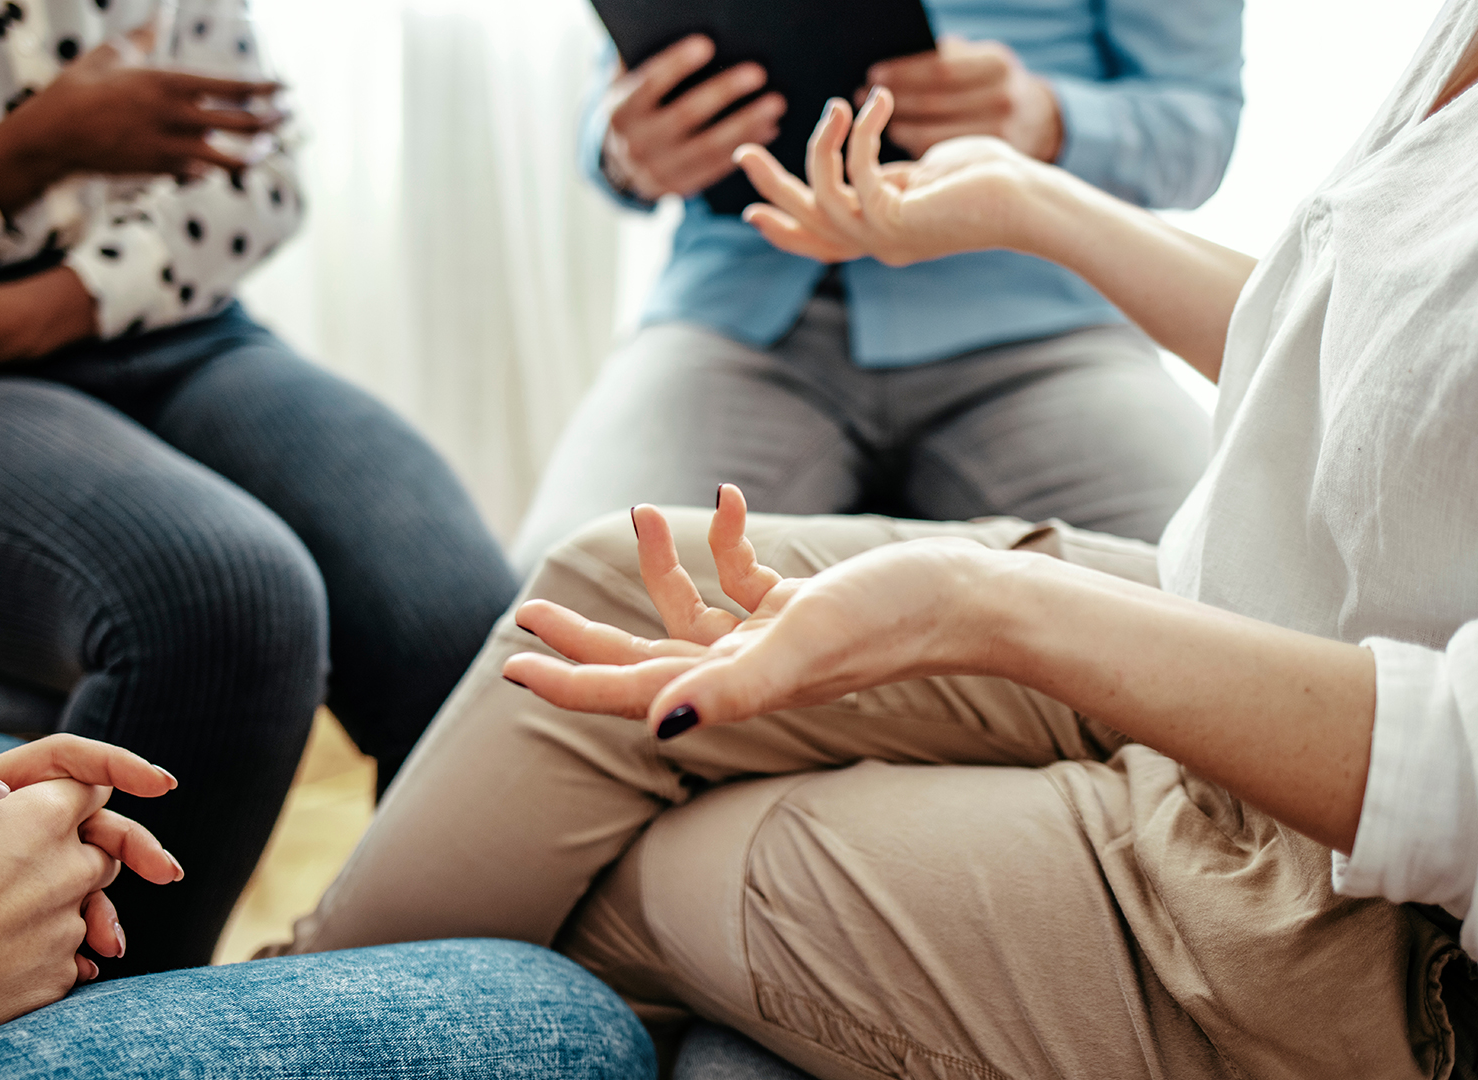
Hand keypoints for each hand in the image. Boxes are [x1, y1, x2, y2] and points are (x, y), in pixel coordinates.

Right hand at [0, 28, 281, 217]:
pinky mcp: (160, 171)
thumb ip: (143, 38)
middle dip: (273, 119)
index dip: (265, 88)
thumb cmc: (79, 90)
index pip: (232, 86)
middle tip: (289, 114)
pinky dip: (214, 167)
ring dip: (255, 153)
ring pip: (230, 156)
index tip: (286, 87)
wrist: (52, 137)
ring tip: (269, 146)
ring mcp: (170, 148)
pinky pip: (201, 171)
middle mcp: (174, 116)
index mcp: (167, 82)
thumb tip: (159, 13)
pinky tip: (223, 162)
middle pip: (242, 122)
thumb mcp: (111, 56)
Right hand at [0, 776, 167, 1030]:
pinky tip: (1, 958)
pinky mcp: (58, 975)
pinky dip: (45, 953)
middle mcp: (71, 866)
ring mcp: (69, 925)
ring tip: (2, 918)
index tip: (74, 805)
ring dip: (61, 904)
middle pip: (100, 848)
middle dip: (76, 851)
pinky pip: (66, 957)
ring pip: (86, 905)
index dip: (77, 793)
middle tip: (30, 866)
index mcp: (45, 814)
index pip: (91, 786)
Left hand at [504, 484, 1009, 737]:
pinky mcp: (799, 611)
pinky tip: (727, 500)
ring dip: (658, 568)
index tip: (513, 661)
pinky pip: (742, 581)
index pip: (632, 689)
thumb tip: (656, 724)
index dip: (570, 680)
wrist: (964, 598)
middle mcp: (745, 672)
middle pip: (643, 659)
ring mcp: (771, 643)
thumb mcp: (804, 641)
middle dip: (585, 636)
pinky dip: (725, 543)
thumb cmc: (888, 619)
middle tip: (528, 613)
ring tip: (640, 512)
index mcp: (734, 686)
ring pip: (687, 616)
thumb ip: (731, 687)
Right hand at [599, 35, 786, 200]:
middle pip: (685, 115)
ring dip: (745, 124)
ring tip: (775, 104)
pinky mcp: (679, 186)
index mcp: (621, 111)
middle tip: (757, 73)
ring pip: (707, 146)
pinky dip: (744, 146)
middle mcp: (636, 143)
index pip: (650, 83)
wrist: (618, 167)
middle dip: (723, 92)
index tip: (706, 44)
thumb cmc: (633, 111)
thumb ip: (640, 64)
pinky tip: (767, 129)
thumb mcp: (626, 89)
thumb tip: (666, 27)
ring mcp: (658, 170)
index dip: (677, 64)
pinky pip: (716, 166)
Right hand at [734, 90, 1045, 265]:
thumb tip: (865, 163)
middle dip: (771, 188)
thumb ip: (890, 177)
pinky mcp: (898, 216)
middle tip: (743, 153)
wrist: (1030, 200)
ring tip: (835, 108)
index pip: (820, 243)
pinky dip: (861, 132)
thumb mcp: (926, 178)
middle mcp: (878, 245)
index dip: (784, 231)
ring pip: (819, 198)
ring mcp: (885, 237)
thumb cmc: (989, 181)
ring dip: (817, 148)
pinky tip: (876, 103)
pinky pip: (856, 171)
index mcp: (883, 238)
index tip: (754, 214)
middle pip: (805, 223)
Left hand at [862, 36, 1062, 160]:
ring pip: (928, 134)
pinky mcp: (984, 166)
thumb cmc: (993, 88)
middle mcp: (1001, 99)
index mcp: (996, 65)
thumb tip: (891, 67)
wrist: (1038, 126)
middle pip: (931, 102)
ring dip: (895, 127)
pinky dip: (909, 148)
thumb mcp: (978, 61)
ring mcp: (996, 135)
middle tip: (859, 98)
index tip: (873, 74)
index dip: (902, 73)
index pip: (939, 69)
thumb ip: (944, 59)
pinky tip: (895, 139)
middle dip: (892, 99)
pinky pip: (936, 157)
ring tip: (869, 122)